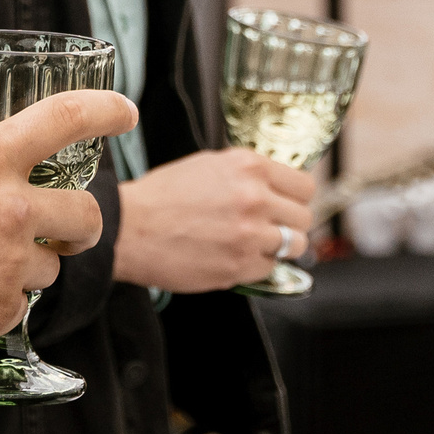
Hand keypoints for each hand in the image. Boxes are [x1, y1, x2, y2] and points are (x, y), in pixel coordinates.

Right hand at [0, 82, 137, 366]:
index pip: (66, 118)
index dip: (106, 109)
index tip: (125, 112)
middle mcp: (12, 213)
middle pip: (88, 213)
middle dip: (83, 220)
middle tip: (64, 224)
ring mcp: (10, 268)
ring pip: (51, 266)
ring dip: (31, 262)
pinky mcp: (0, 313)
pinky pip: (19, 303)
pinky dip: (0, 297)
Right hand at [113, 147, 317, 293]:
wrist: (129, 228)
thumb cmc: (162, 195)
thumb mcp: (208, 165)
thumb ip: (247, 173)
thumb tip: (275, 185)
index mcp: (250, 167)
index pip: (304, 185)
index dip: (296, 196)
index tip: (287, 204)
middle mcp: (256, 199)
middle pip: (304, 217)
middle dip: (291, 223)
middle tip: (272, 227)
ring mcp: (250, 235)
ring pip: (296, 245)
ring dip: (280, 247)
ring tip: (257, 244)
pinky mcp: (239, 266)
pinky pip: (271, 269)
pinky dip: (259, 265)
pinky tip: (237, 256)